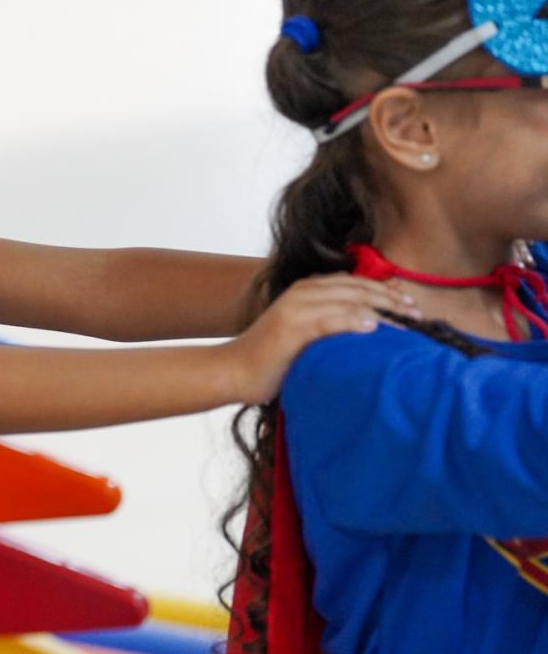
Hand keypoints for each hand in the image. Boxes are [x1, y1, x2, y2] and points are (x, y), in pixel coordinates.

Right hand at [221, 275, 413, 403]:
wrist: (233, 370)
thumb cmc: (270, 357)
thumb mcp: (303, 332)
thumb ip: (330, 322)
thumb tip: (369, 326)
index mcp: (306, 290)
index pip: (355, 283)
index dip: (386, 291)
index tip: (413, 305)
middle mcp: (302, 293)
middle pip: (357, 288)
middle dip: (391, 299)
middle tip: (419, 315)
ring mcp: (296, 309)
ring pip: (349, 301)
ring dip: (382, 310)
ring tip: (408, 323)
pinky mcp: (291, 328)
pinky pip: (329, 320)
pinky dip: (354, 321)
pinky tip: (374, 328)